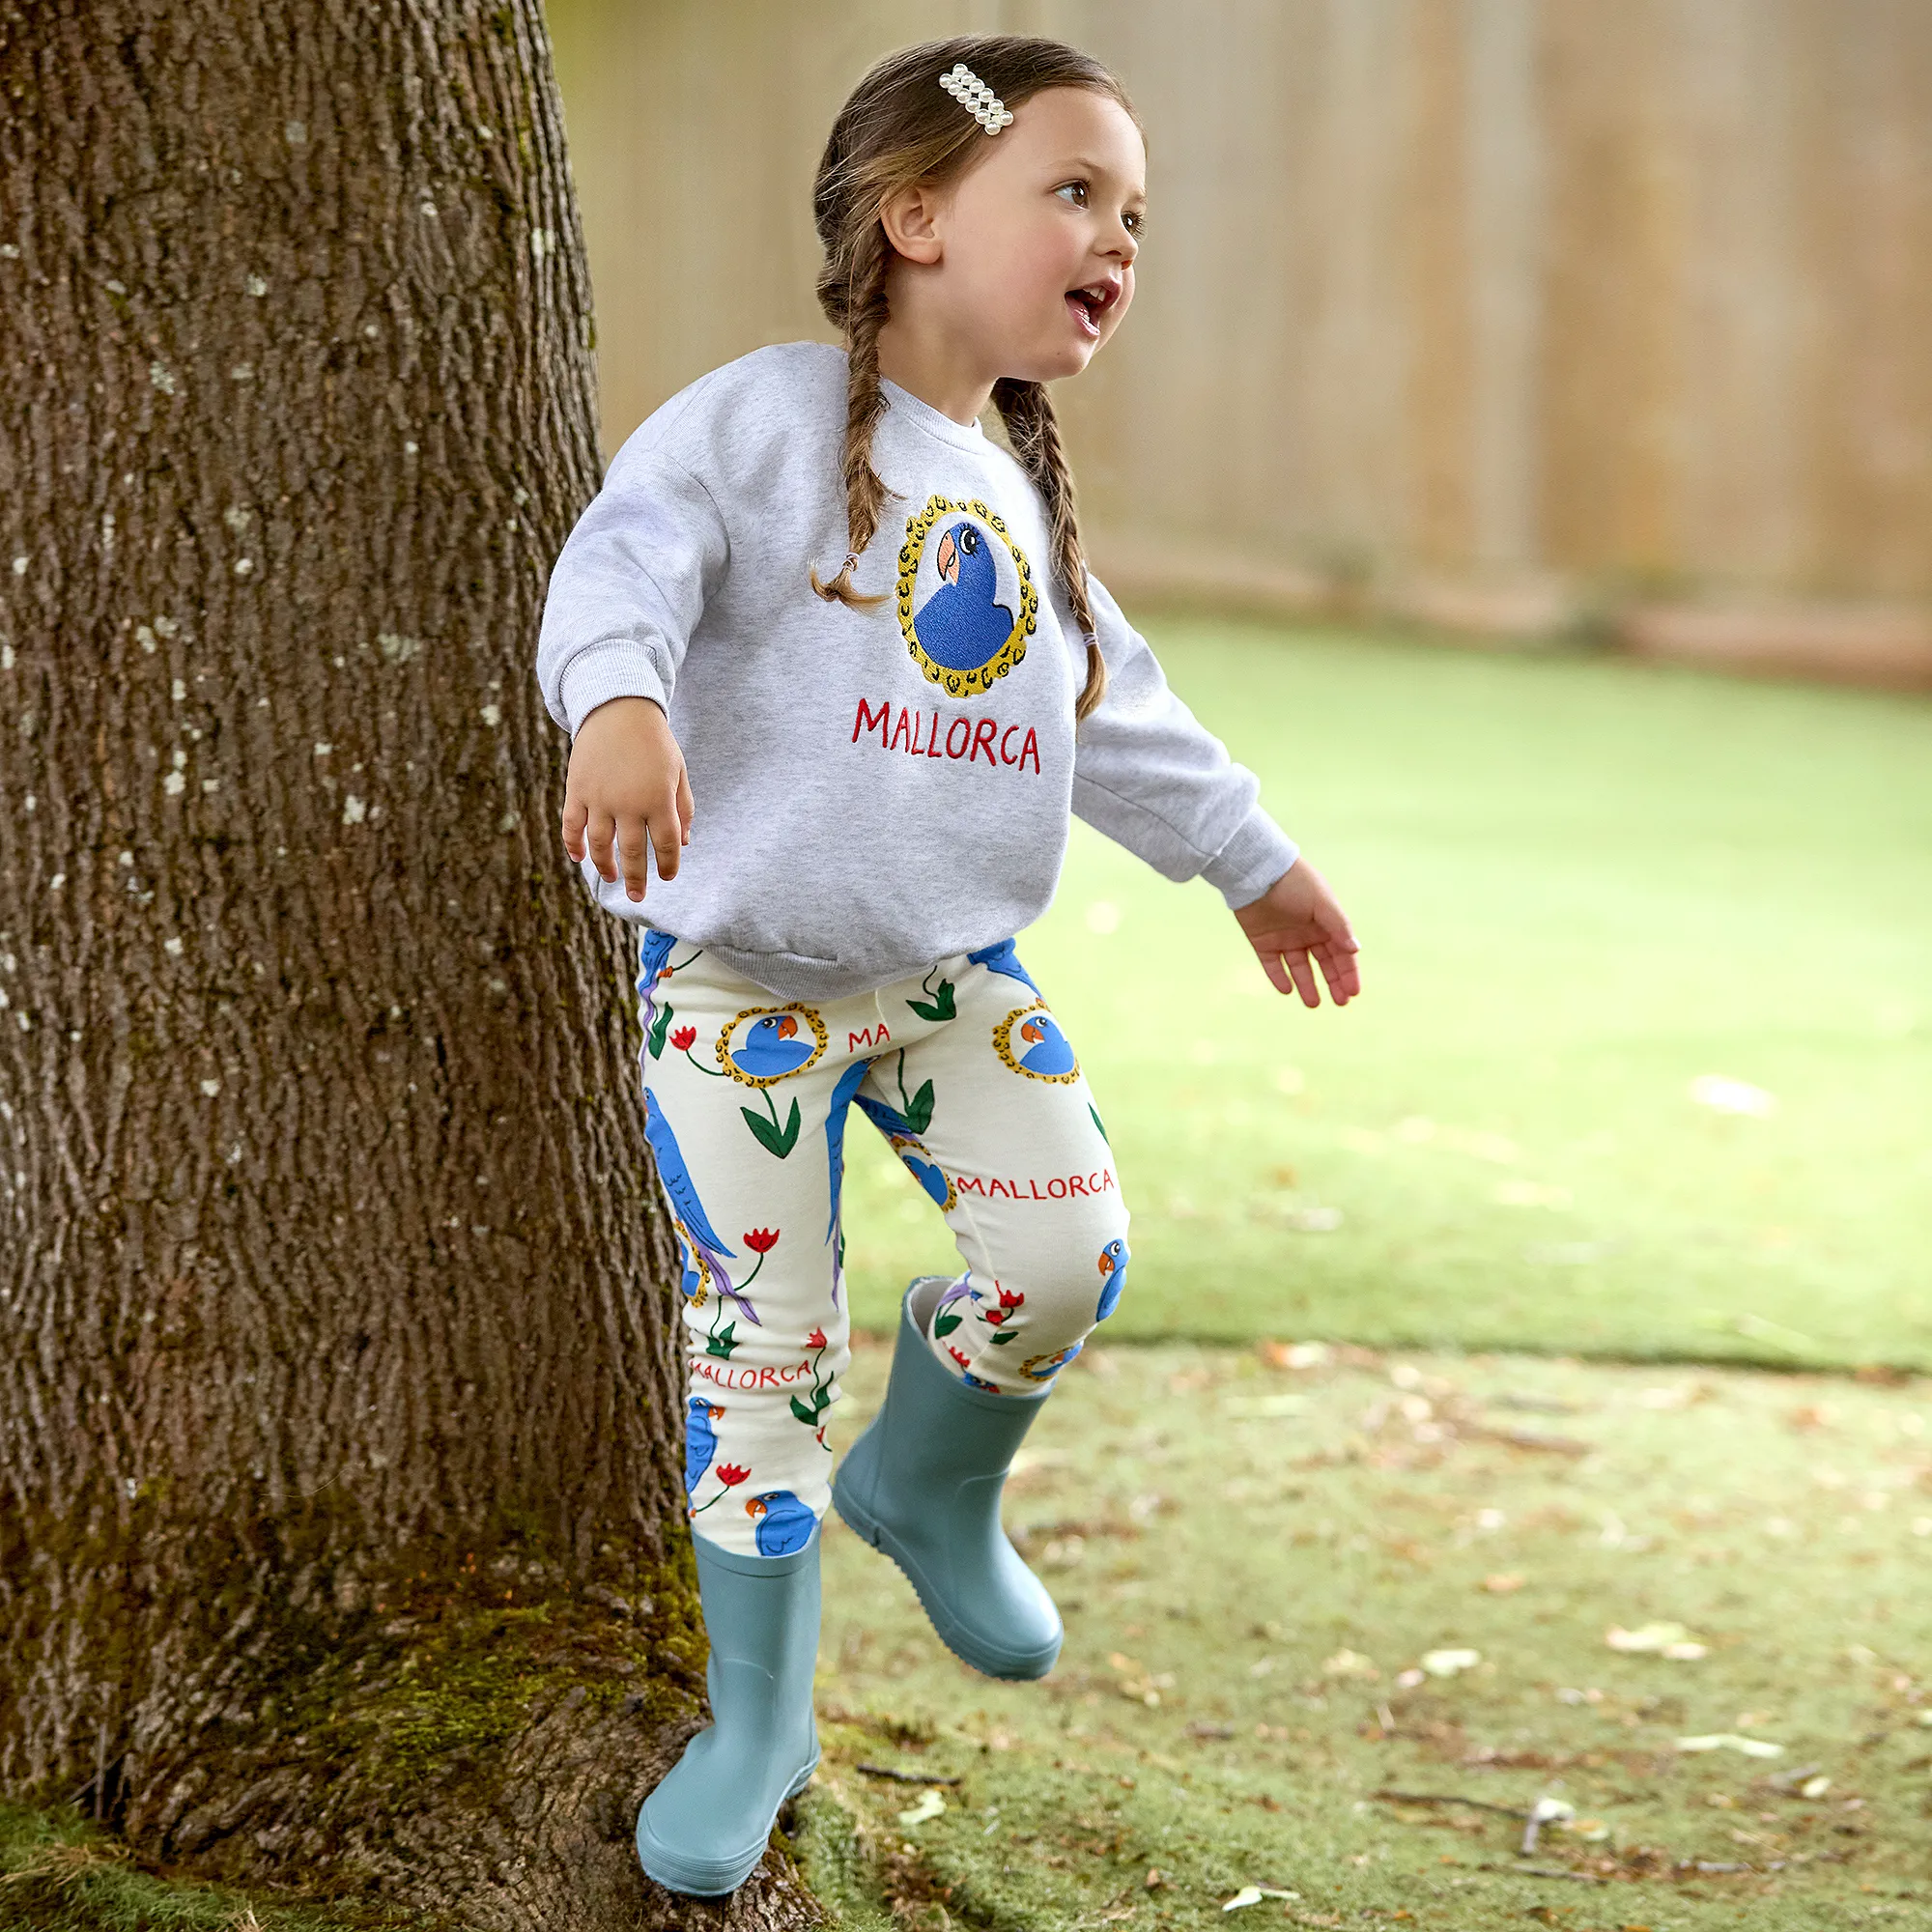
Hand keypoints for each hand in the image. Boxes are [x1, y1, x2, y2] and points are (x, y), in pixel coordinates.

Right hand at [561, 696, 693, 901]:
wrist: (618, 708)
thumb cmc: (654, 743)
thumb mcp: (678, 771)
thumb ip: (683, 807)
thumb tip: (684, 843)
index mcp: (659, 798)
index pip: (667, 843)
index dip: (668, 864)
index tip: (667, 876)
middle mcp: (629, 802)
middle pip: (634, 851)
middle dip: (637, 878)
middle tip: (638, 896)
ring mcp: (600, 798)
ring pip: (601, 844)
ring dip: (606, 866)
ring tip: (613, 877)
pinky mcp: (577, 790)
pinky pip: (572, 825)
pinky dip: (574, 844)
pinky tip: (579, 857)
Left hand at [1232, 857, 1359, 1007]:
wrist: (1257, 871)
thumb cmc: (1294, 883)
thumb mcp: (1322, 903)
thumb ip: (1338, 926)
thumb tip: (1355, 949)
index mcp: (1326, 923)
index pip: (1342, 953)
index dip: (1349, 973)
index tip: (1353, 993)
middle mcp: (1308, 932)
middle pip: (1324, 963)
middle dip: (1333, 982)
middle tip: (1340, 1003)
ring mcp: (1285, 938)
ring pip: (1299, 968)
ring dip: (1307, 985)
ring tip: (1313, 1004)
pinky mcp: (1263, 942)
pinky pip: (1273, 965)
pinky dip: (1279, 978)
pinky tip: (1287, 990)